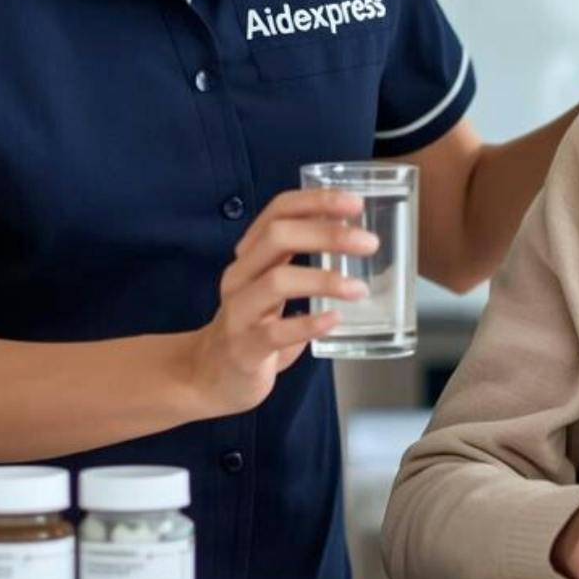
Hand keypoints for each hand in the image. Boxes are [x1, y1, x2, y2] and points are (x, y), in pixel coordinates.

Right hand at [182, 188, 371, 416]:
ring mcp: (239, 312)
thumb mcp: (272, 285)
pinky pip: (276, 332)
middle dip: (327, 234)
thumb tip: (354, 237)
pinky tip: (334, 320)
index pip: (277, 212)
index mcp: (250, 256)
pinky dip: (308, 324)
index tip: (354, 202)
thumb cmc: (252, 326)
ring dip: (324, 280)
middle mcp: (240, 276)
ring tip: (359, 288)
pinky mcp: (244, 348)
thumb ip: (301, 261)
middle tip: (368, 243)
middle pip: (278, 237)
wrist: (209, 376)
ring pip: (277, 281)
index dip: (315, 201)